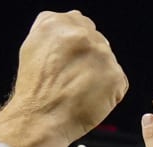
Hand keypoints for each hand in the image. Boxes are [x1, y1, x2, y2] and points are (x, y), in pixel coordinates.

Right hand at [0, 11, 126, 145]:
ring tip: (80, 88)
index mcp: (57, 23)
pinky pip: (119, 80)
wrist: (41, 117)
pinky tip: (92, 97)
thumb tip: (72, 24)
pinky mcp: (115, 75)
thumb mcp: (33, 47)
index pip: (81, 23)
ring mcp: (101, 55)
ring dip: (100, 73)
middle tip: (75, 77)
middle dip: (90, 57)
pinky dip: (110, 90)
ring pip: (108, 60)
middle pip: (98, 41)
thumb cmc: (35, 88)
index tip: (73, 58)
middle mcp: (81, 35)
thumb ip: (55, 31)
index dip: (78, 44)